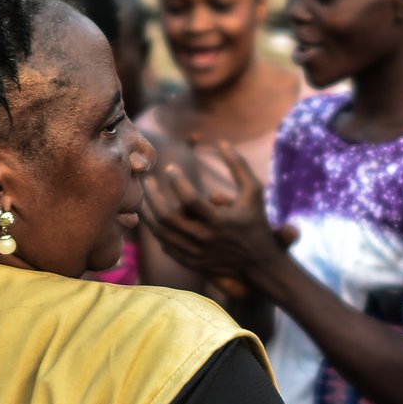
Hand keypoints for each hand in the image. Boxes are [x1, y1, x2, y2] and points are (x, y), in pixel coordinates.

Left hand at [140, 140, 291, 281]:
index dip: (177, 181)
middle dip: (154, 195)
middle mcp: (204, 238)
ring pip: (161, 233)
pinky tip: (153, 215)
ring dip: (148, 212)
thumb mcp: (253, 191)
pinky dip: (157, 230)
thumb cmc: (256, 221)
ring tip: (144, 195)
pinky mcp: (190, 261)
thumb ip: (238, 166)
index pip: (190, 199)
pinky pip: (165, 245)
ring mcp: (195, 253)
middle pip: (168, 217)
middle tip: (148, 180)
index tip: (170, 168)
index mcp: (219, 221)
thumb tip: (221, 141)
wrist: (258, 262)